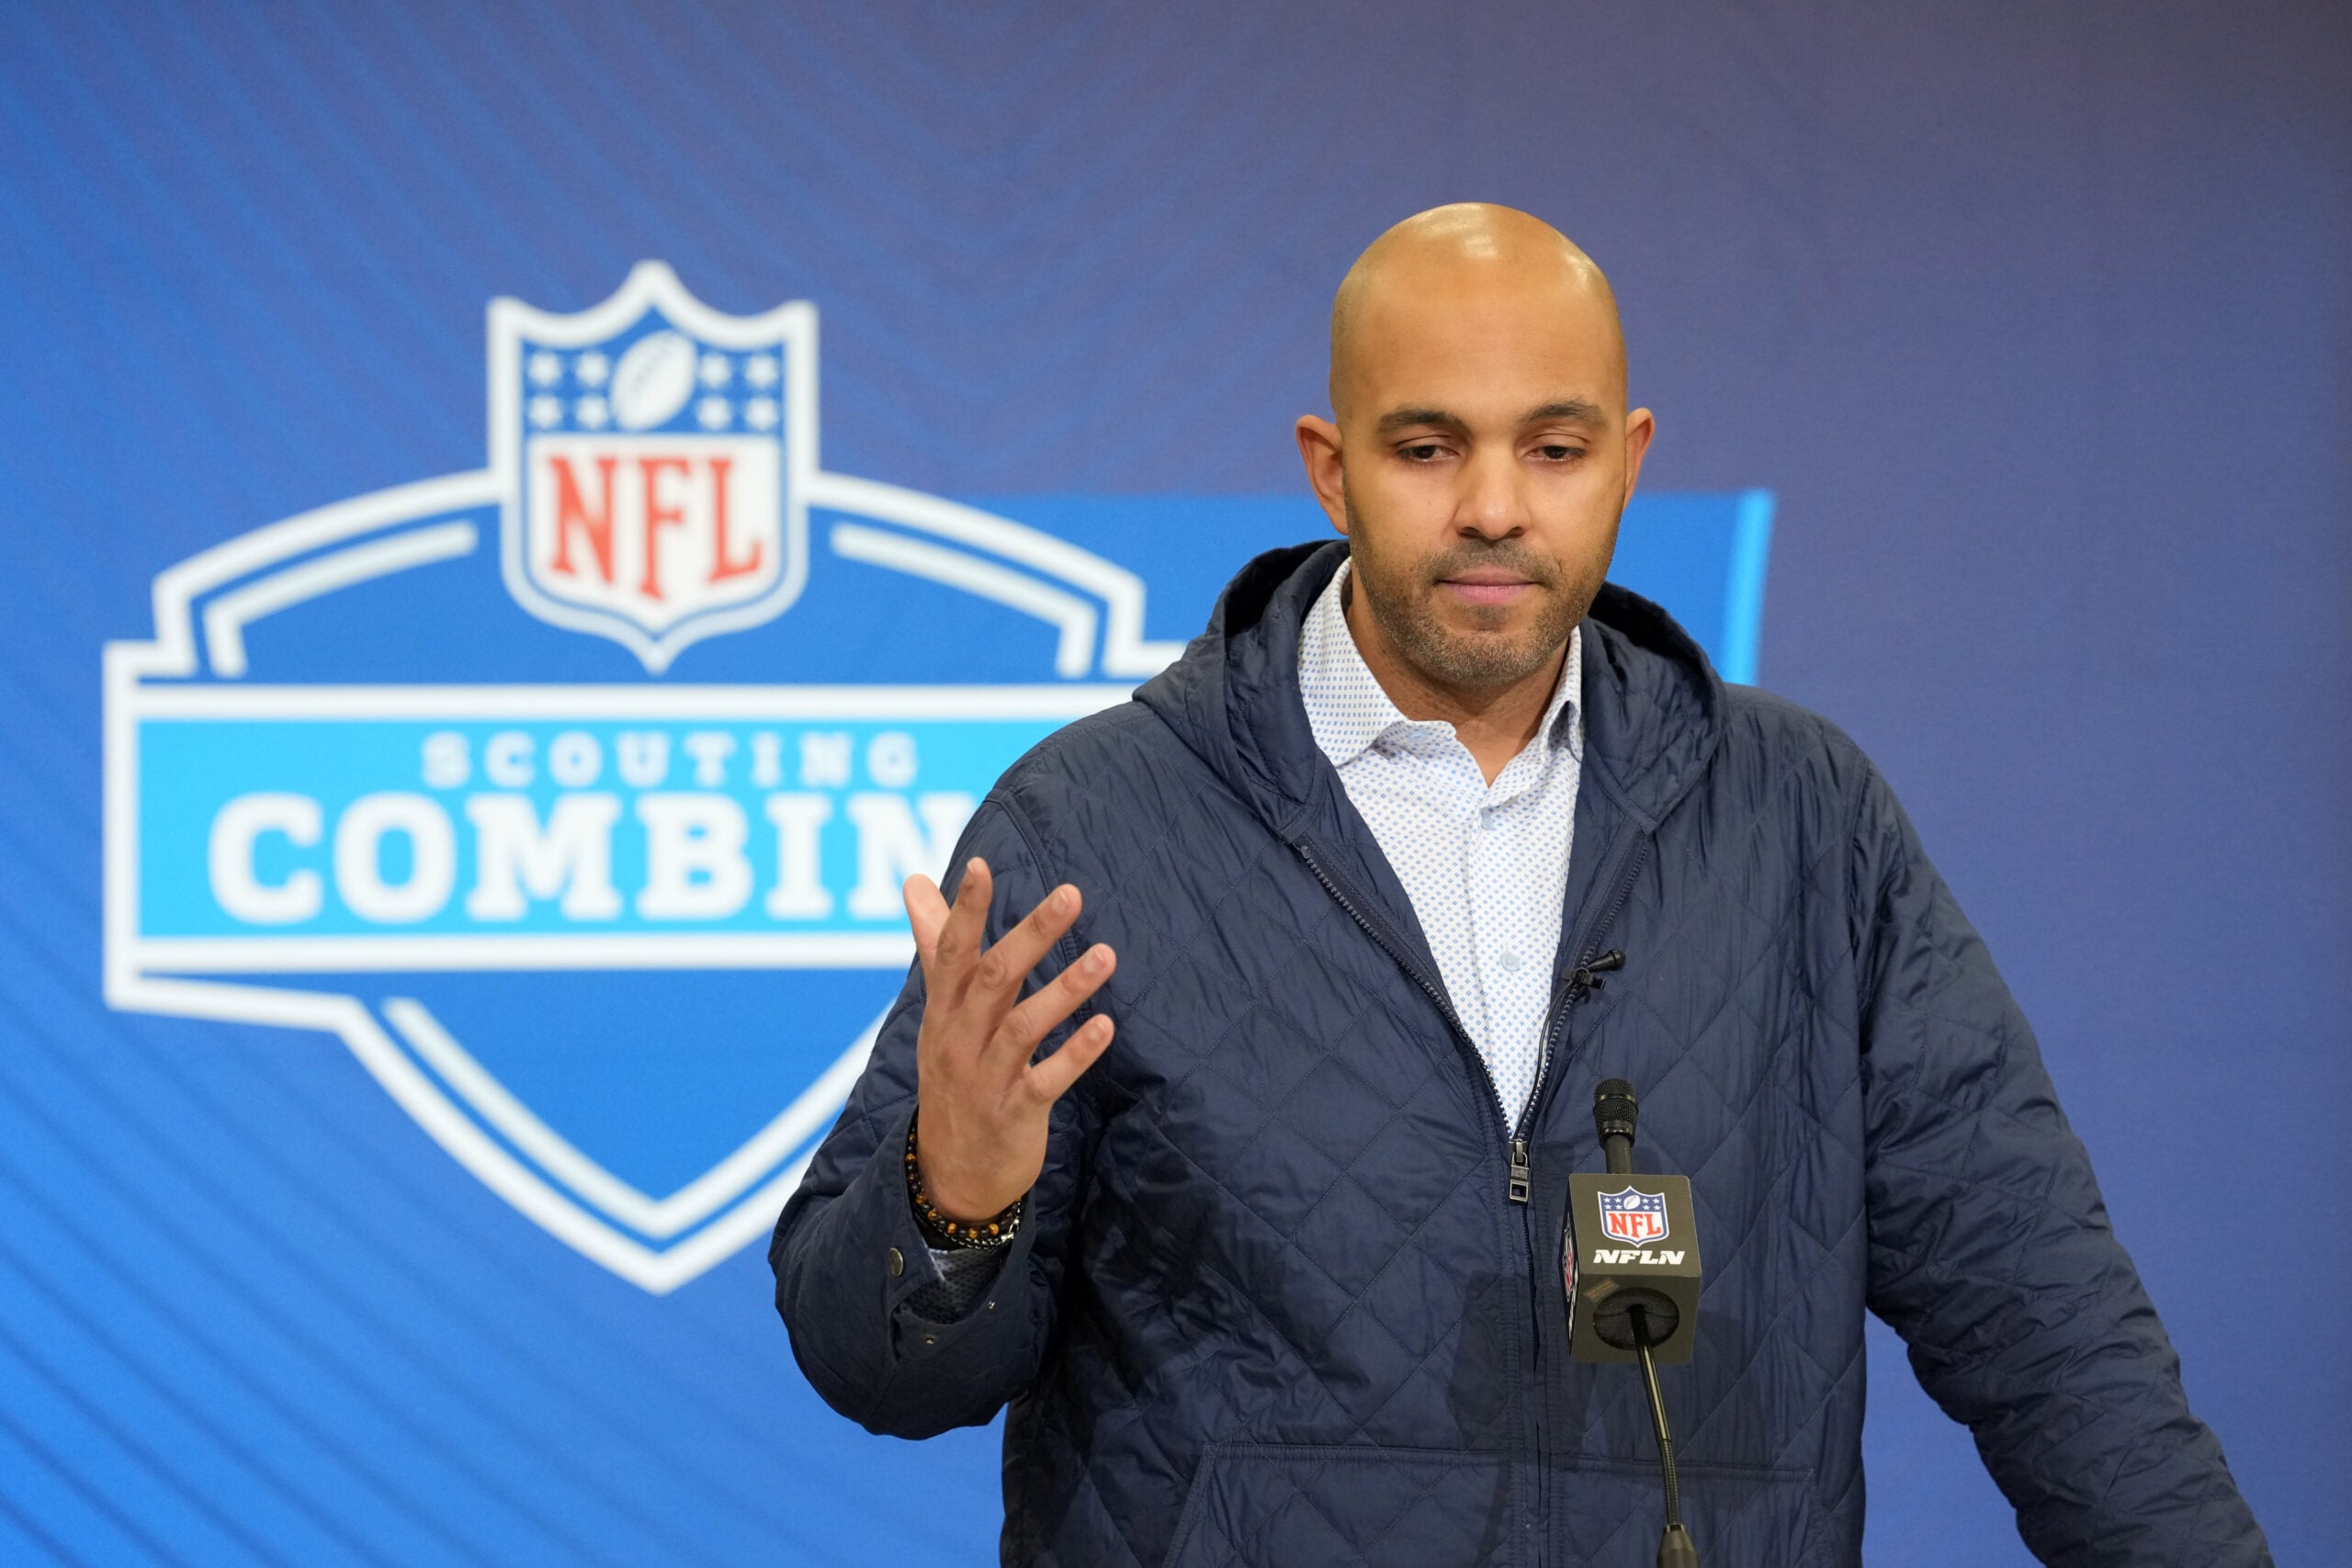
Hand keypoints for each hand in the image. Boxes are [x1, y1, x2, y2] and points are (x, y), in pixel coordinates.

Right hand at [903, 858, 1116, 1221]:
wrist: (951, 1174)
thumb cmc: (954, 1073)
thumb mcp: (940, 1013)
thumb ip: (936, 945)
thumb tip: (915, 881)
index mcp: (943, 1010)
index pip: (950, 951)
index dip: (965, 910)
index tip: (981, 865)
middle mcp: (959, 1039)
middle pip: (992, 978)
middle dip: (1031, 934)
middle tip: (1071, 895)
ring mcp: (984, 1079)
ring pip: (1023, 1026)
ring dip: (1066, 989)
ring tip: (1107, 955)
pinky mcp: (1014, 1114)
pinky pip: (1045, 1081)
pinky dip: (1076, 1053)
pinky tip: (1106, 1027)